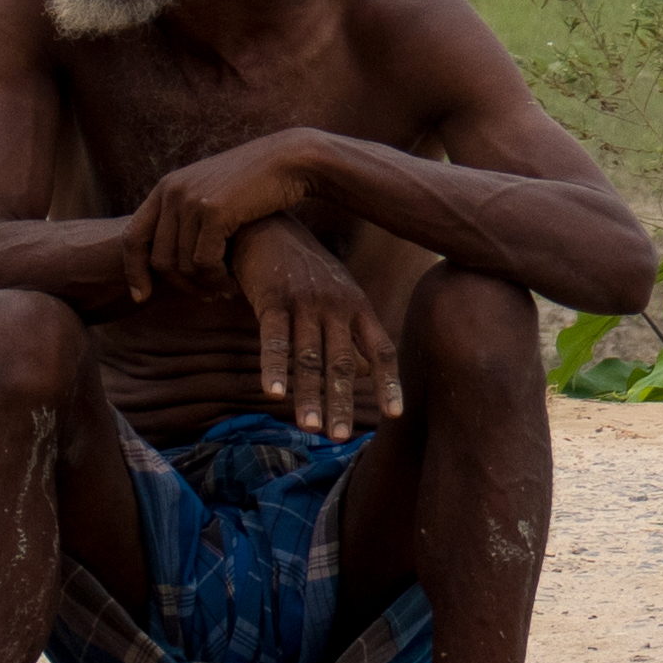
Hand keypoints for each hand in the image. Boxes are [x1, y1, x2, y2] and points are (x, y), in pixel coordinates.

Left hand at [126, 137, 327, 295]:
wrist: (289, 160)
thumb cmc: (256, 183)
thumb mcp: (211, 194)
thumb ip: (186, 217)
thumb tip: (167, 260)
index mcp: (166, 187)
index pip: (133, 237)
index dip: (133, 271)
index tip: (141, 297)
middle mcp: (172, 192)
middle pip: (159, 260)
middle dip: (182, 286)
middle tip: (206, 295)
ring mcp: (191, 201)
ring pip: (183, 266)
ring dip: (205, 285)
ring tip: (225, 288)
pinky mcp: (215, 212)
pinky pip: (205, 263)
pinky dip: (219, 279)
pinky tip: (234, 281)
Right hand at [228, 220, 401, 440]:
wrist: (268, 225)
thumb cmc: (304, 269)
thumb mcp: (337, 295)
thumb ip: (352, 331)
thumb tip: (366, 373)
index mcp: (358, 306)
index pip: (382, 349)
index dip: (389, 382)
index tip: (395, 415)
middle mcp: (337, 305)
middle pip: (343, 362)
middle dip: (342, 402)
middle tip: (340, 438)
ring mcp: (305, 301)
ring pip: (309, 357)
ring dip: (309, 395)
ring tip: (310, 429)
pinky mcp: (272, 298)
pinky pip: (274, 339)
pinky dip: (274, 368)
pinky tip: (273, 395)